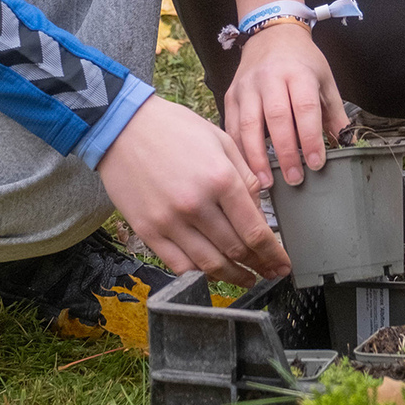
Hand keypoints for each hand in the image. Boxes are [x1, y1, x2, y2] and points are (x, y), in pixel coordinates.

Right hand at [97, 94, 290, 286]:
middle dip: (258, 266)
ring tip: (246, 278)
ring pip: (209, 264)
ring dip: (233, 276)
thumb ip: (245, 175)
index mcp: (220, 179)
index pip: (255, 230)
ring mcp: (169, 221)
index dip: (273, 254)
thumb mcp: (220, 140)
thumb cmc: (173, 128)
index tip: (282, 264)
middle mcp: (196, 204)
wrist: (122, 127)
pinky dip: (198, 273)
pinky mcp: (147, 231)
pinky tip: (211, 272)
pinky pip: (178, 265)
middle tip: (269, 272)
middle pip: (235, 250)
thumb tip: (260, 210)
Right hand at [225, 22, 343, 189]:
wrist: (271, 33)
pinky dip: (238, 150)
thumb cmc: (302, 59)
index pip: (305, 108)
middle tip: (295, 179)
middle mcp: (270, 78)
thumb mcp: (324, 78)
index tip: (316, 163)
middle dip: (285, 153)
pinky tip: (245, 169)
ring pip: (248, 124)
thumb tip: (347, 143)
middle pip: (277, 118)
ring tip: (266, 182)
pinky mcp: (231, 94)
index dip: (310, 138)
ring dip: (257, 157)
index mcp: (298, 73)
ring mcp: (247, 86)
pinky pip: (231, 126)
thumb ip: (334, 112)